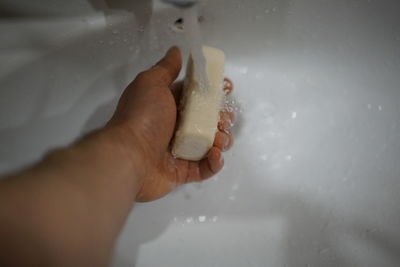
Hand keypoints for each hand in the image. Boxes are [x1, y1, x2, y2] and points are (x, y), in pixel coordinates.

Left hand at [109, 47, 234, 201]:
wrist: (129, 156)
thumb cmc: (142, 117)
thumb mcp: (151, 83)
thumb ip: (167, 68)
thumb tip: (176, 50)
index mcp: (170, 106)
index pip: (198, 97)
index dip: (215, 93)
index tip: (227, 89)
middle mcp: (176, 127)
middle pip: (208, 121)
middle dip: (223, 119)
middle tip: (223, 119)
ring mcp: (180, 151)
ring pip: (211, 144)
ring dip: (223, 139)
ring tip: (219, 139)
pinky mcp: (183, 172)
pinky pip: (206, 168)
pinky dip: (215, 163)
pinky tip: (215, 154)